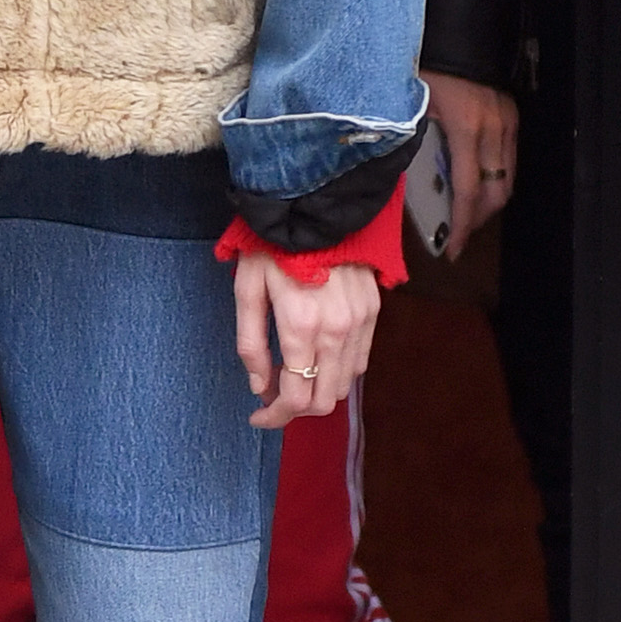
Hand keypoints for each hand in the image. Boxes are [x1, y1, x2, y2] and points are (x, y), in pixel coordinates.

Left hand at [234, 255, 382, 429]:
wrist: (315, 205)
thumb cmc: (272, 245)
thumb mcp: (247, 290)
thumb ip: (251, 344)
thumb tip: (260, 387)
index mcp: (301, 326)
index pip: (295, 398)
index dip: (275, 416)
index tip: (258, 414)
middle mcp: (337, 330)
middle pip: (324, 399)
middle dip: (296, 410)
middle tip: (274, 399)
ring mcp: (360, 321)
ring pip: (345, 383)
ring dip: (318, 391)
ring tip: (293, 377)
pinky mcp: (373, 310)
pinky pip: (360, 359)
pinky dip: (338, 370)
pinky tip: (317, 358)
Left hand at [418, 67, 519, 256]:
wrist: (455, 32)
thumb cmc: (425, 66)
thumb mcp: (408, 106)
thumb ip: (409, 143)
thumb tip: (402, 182)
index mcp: (466, 128)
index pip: (469, 192)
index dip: (462, 227)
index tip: (453, 251)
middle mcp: (494, 128)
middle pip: (496, 193)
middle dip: (478, 220)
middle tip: (457, 234)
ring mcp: (507, 121)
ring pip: (507, 179)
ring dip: (488, 202)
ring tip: (465, 213)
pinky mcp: (512, 115)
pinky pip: (510, 160)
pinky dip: (496, 179)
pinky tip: (477, 182)